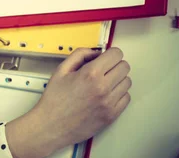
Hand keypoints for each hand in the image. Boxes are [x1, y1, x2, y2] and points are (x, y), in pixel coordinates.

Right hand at [5, 48, 131, 157]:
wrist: (51, 125)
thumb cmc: (54, 100)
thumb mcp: (61, 70)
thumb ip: (79, 55)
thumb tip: (95, 52)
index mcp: (90, 74)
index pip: (116, 55)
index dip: (110, 53)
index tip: (106, 56)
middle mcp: (103, 88)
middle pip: (124, 67)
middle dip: (115, 64)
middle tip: (105, 68)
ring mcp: (109, 103)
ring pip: (127, 82)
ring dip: (117, 79)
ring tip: (104, 82)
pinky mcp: (112, 115)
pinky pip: (126, 98)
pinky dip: (118, 94)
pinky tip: (106, 93)